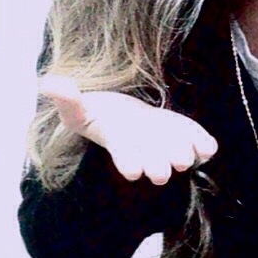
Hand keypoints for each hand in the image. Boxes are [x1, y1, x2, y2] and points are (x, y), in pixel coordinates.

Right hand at [38, 74, 217, 184]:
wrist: (125, 118)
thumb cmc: (100, 115)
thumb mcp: (78, 108)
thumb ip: (67, 99)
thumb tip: (48, 84)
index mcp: (119, 142)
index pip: (123, 154)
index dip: (127, 162)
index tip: (132, 171)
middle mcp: (145, 148)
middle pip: (152, 161)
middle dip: (157, 166)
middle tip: (161, 174)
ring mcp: (165, 143)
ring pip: (177, 153)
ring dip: (182, 155)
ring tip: (185, 158)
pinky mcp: (183, 134)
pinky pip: (196, 142)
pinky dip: (202, 144)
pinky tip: (208, 147)